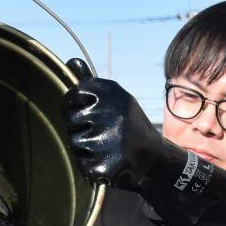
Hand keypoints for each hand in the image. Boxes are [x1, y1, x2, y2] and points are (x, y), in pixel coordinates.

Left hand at [62, 58, 225, 225]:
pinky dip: (90, 163)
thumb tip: (71, 60)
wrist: (155, 157)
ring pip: (75, 142)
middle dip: (80, 128)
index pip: (75, 93)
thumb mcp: (116, 99)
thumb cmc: (128, 125)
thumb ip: (90, 83)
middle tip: (102, 132)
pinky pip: (81, 162)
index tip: (77, 110)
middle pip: (72, 120)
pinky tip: (108, 160)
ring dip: (85, 146)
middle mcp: (112, 113)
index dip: (71, 104)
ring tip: (107, 146)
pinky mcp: (106, 165)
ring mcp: (109, 140)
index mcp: (113, 93)